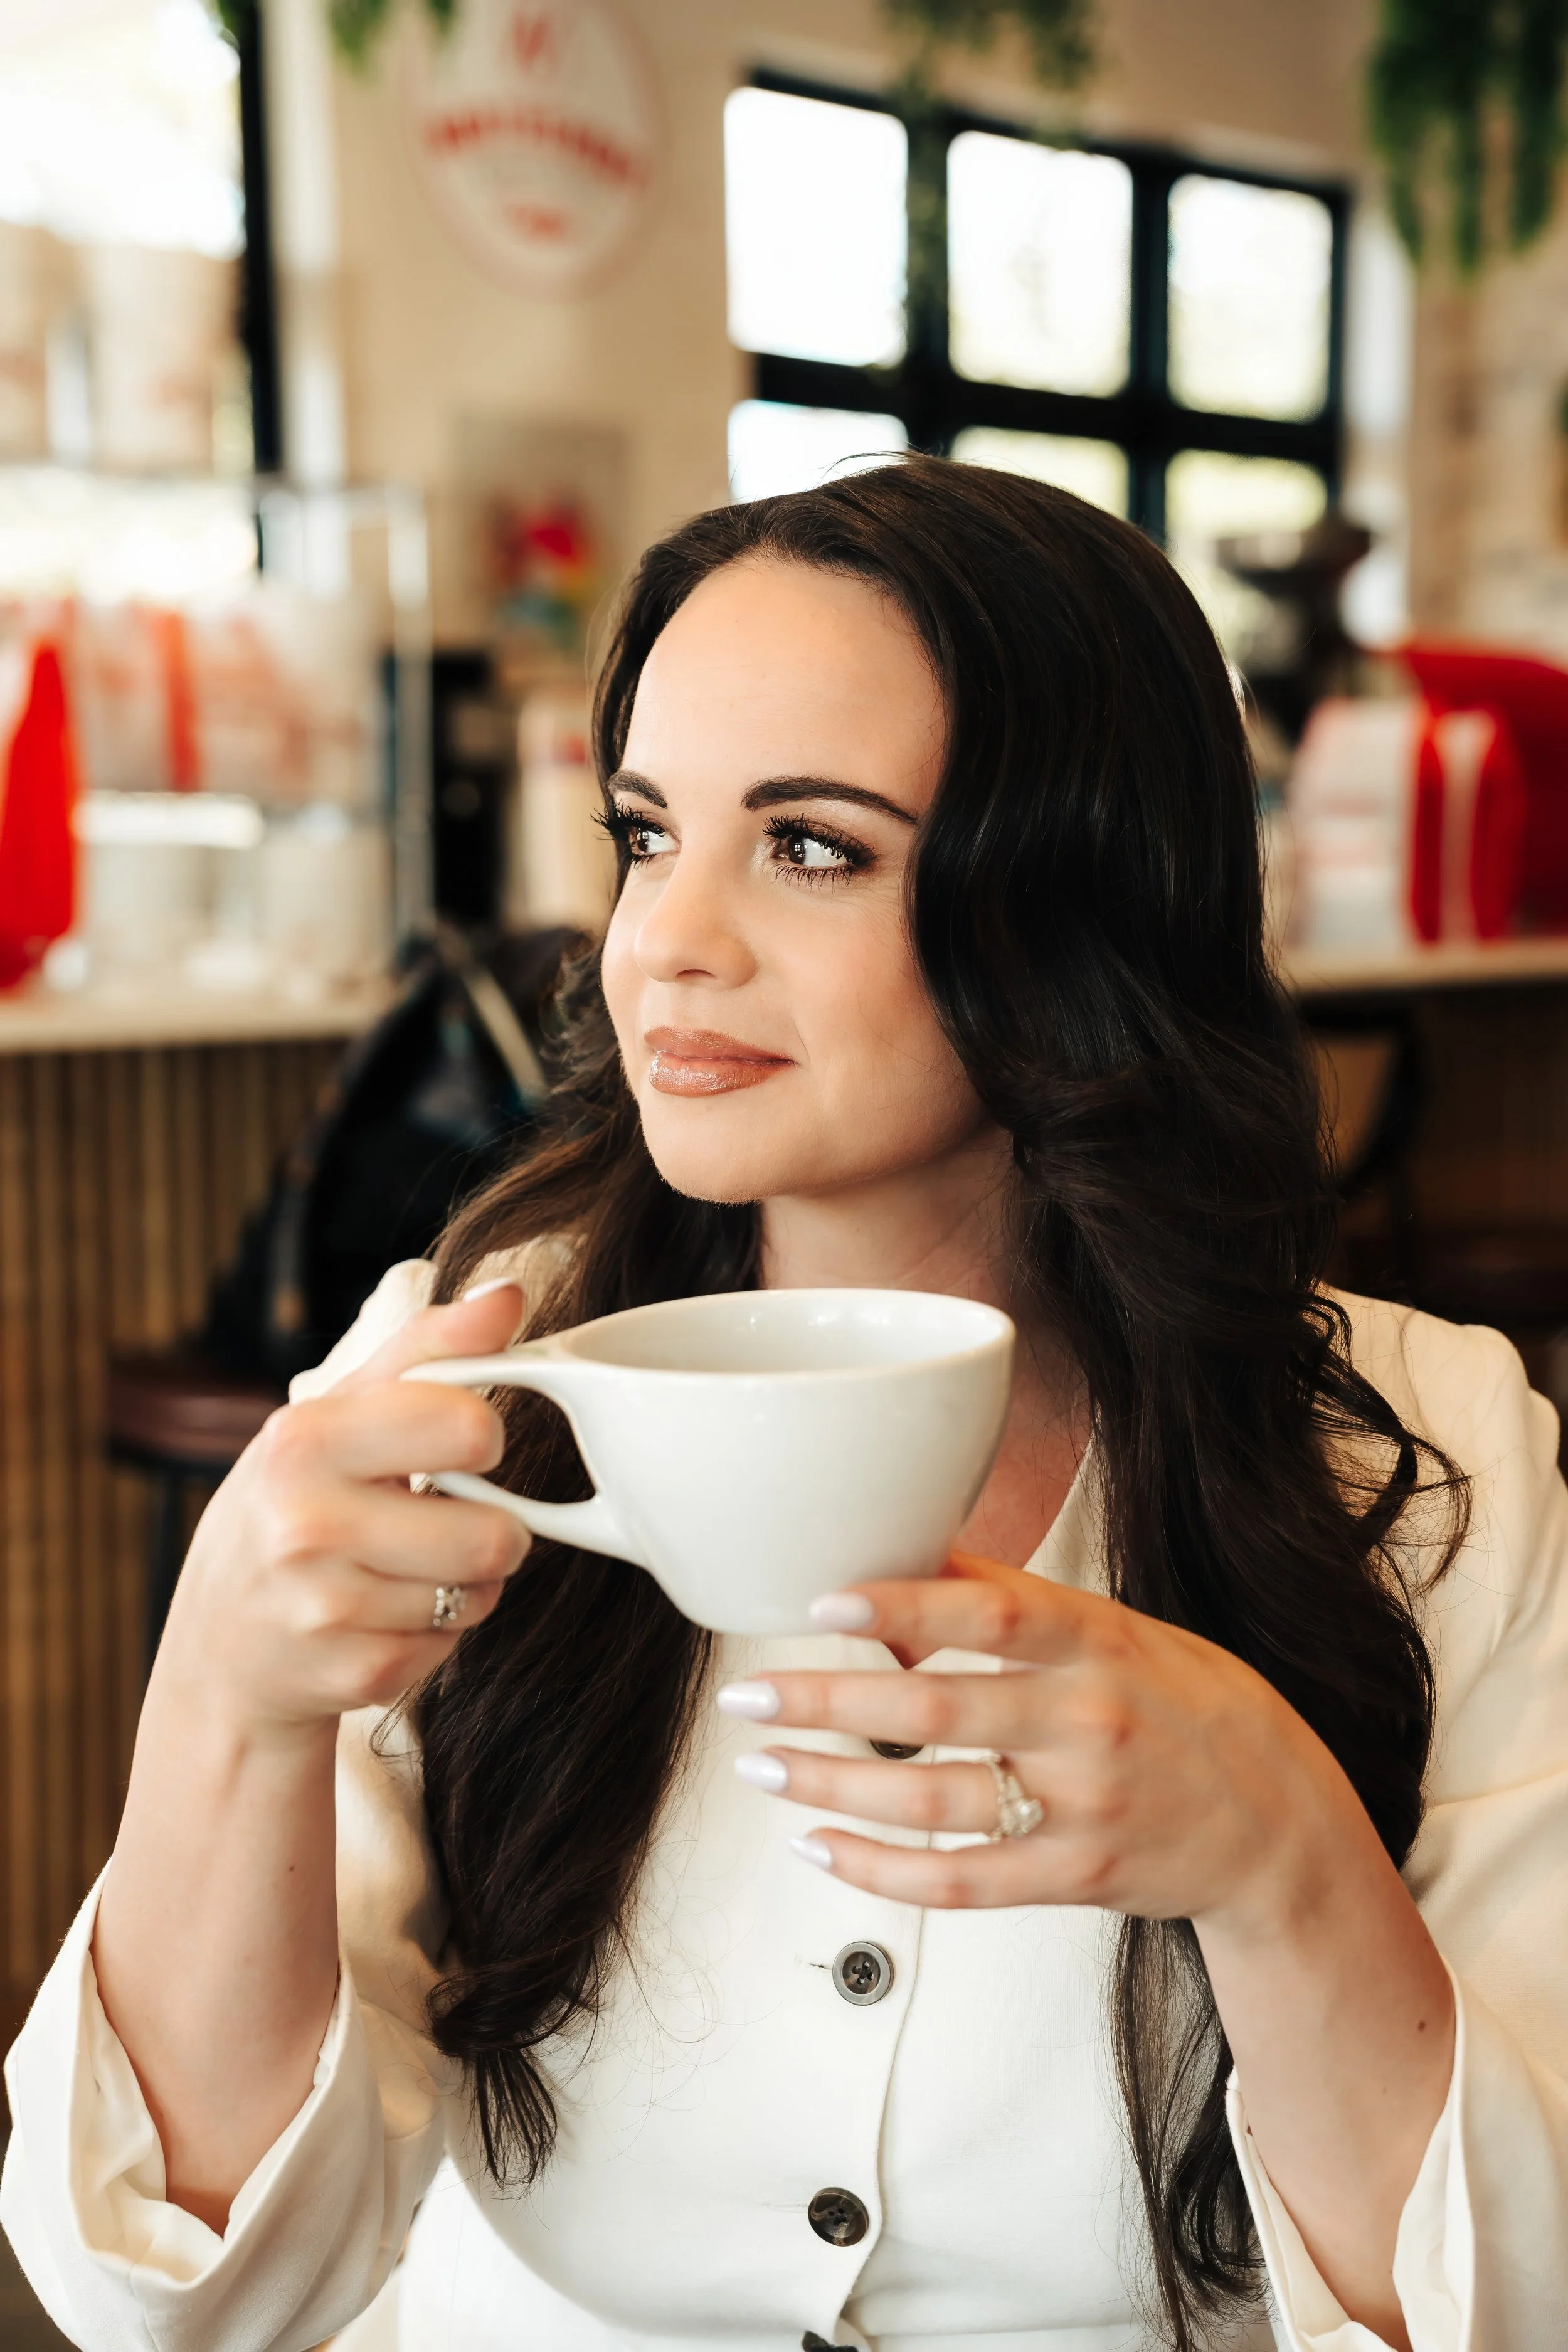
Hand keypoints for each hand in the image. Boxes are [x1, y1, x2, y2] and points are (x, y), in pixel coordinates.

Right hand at [155, 1283, 531, 1736]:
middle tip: (445, 1518)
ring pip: (479, 1593)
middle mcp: (306, 1527)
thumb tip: (510, 1297)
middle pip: (493, 1533)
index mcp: (306, 1441)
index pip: (466, 1428)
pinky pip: (452, 1646)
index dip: (482, 1438)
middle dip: (490, 1527)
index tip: (457, 1446)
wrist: (222, 1645)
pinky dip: (435, 1633)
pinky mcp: (353, 1676)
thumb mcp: (340, 1411)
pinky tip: (385, 1616)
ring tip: (407, 1567)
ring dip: (464, 1583)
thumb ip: (430, 1348)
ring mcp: (326, 1611)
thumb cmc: (295, 1503)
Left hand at [719, 1551, 1365, 1928]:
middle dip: (828, 1702)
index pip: (993, 1613)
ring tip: (765, 1768)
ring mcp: (1082, 1805)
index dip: (904, 1604)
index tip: (823, 1601)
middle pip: (938, 1710)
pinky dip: (881, 1870)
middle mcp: (1088, 1722)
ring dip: (834, 1785)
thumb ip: (1018, 1606)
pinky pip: (961, 1882)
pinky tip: (821, 1847)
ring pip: (935, 1800)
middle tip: (748, 1697)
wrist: (1283, 1825)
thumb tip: (912, 1568)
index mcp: (1098, 1643)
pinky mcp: (1076, 1877)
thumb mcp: (1120, 1631)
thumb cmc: (1188, 1707)